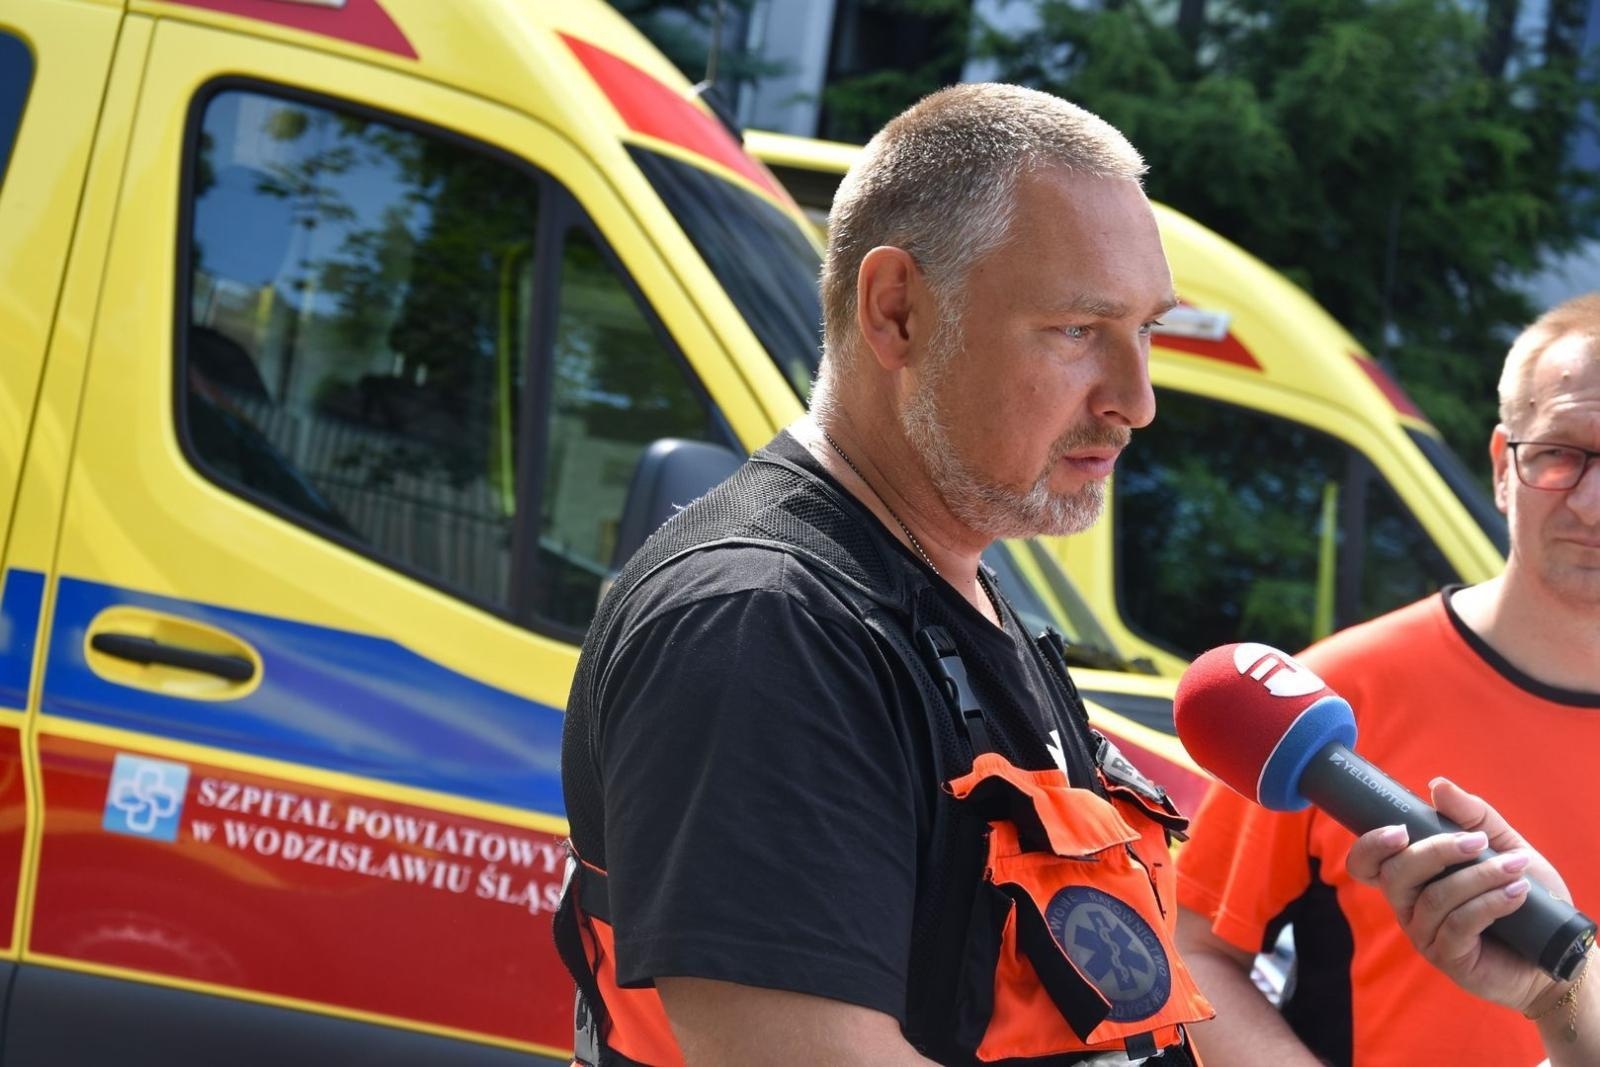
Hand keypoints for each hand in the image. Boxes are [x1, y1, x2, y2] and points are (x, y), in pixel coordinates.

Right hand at [1345, 776, 1570, 1015]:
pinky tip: (1516, 893)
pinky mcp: (1450, 958)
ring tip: (1516, 867)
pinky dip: (1489, 903)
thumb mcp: (1502, 844)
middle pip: (1395, 876)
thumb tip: (1437, 786)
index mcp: (1410, 879)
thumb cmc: (1522, 892)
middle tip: (1479, 841)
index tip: (1401, 829)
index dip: (1370, 846)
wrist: (1556, 948)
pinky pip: (1459, 925)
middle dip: (1437, 852)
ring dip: (1478, 877)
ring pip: (1434, 899)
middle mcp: (1408, 907)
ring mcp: (1426, 935)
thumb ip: (1472, 816)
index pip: (1365, 864)